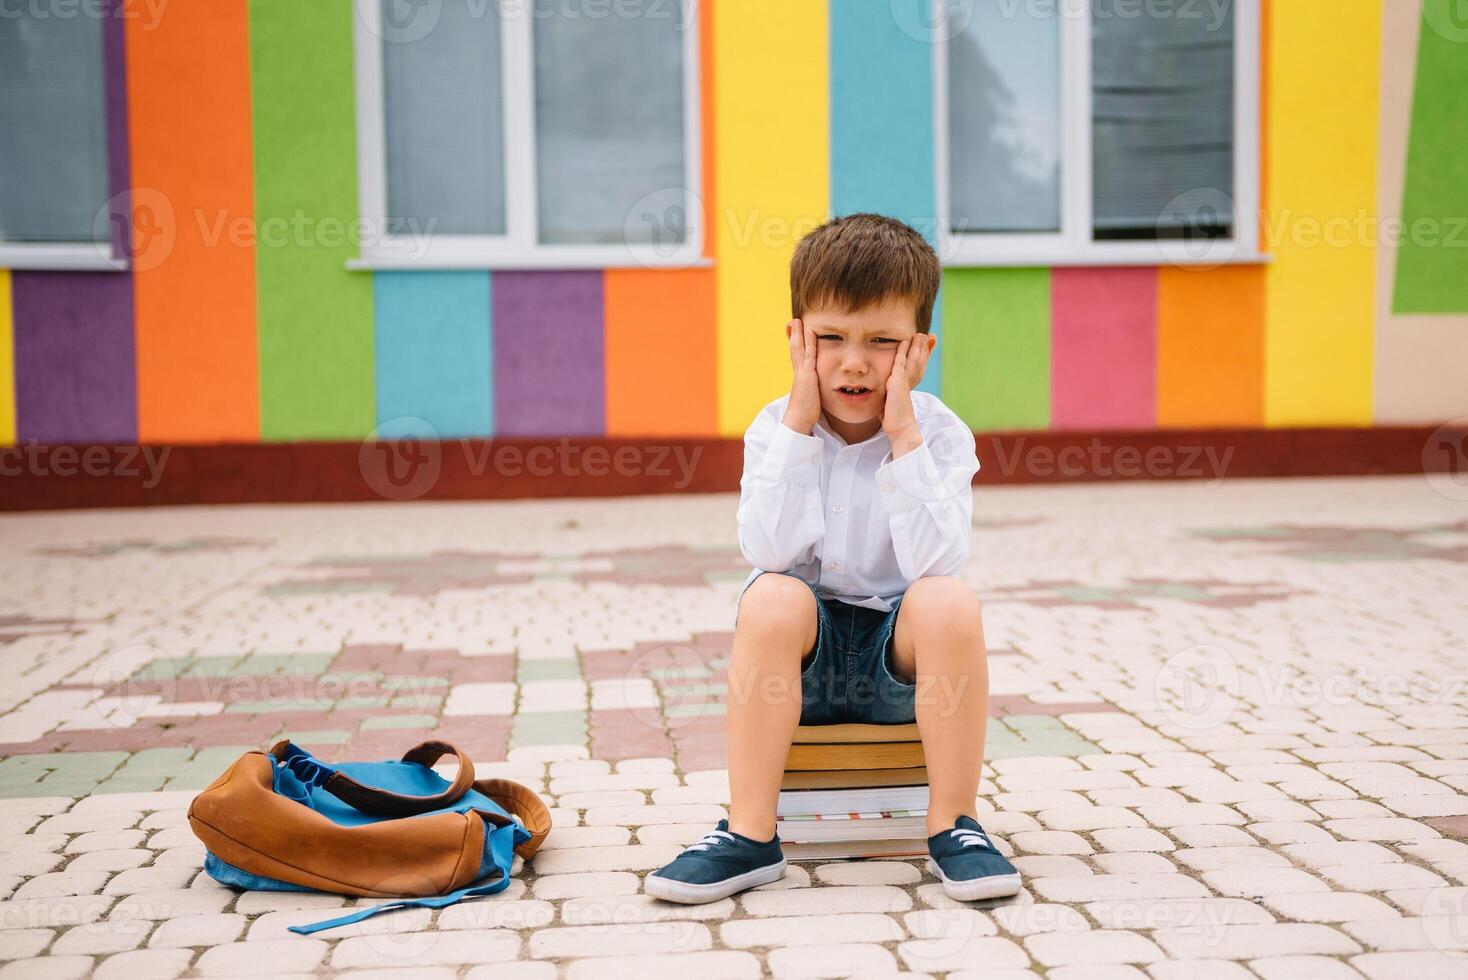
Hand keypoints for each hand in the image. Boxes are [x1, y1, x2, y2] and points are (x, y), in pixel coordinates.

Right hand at [781, 318, 821, 434]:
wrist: (798, 421)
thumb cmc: (805, 413)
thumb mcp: (809, 398)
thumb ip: (811, 391)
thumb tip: (813, 392)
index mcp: (799, 377)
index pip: (796, 357)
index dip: (794, 344)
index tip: (792, 333)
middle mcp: (798, 373)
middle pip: (794, 349)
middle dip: (793, 335)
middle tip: (791, 322)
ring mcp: (802, 373)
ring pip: (799, 349)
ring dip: (798, 334)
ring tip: (796, 321)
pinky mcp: (807, 376)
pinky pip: (809, 356)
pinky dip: (809, 343)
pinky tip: (811, 333)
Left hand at [881, 335, 933, 454]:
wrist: (901, 430)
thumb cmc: (894, 420)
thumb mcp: (893, 403)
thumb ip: (892, 395)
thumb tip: (887, 397)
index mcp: (910, 385)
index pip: (919, 367)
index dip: (925, 355)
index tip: (929, 344)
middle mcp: (910, 382)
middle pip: (920, 361)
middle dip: (924, 348)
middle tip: (928, 335)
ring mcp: (905, 382)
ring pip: (913, 360)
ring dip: (916, 346)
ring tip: (920, 334)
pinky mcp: (897, 384)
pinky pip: (899, 364)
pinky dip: (902, 353)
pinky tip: (903, 343)